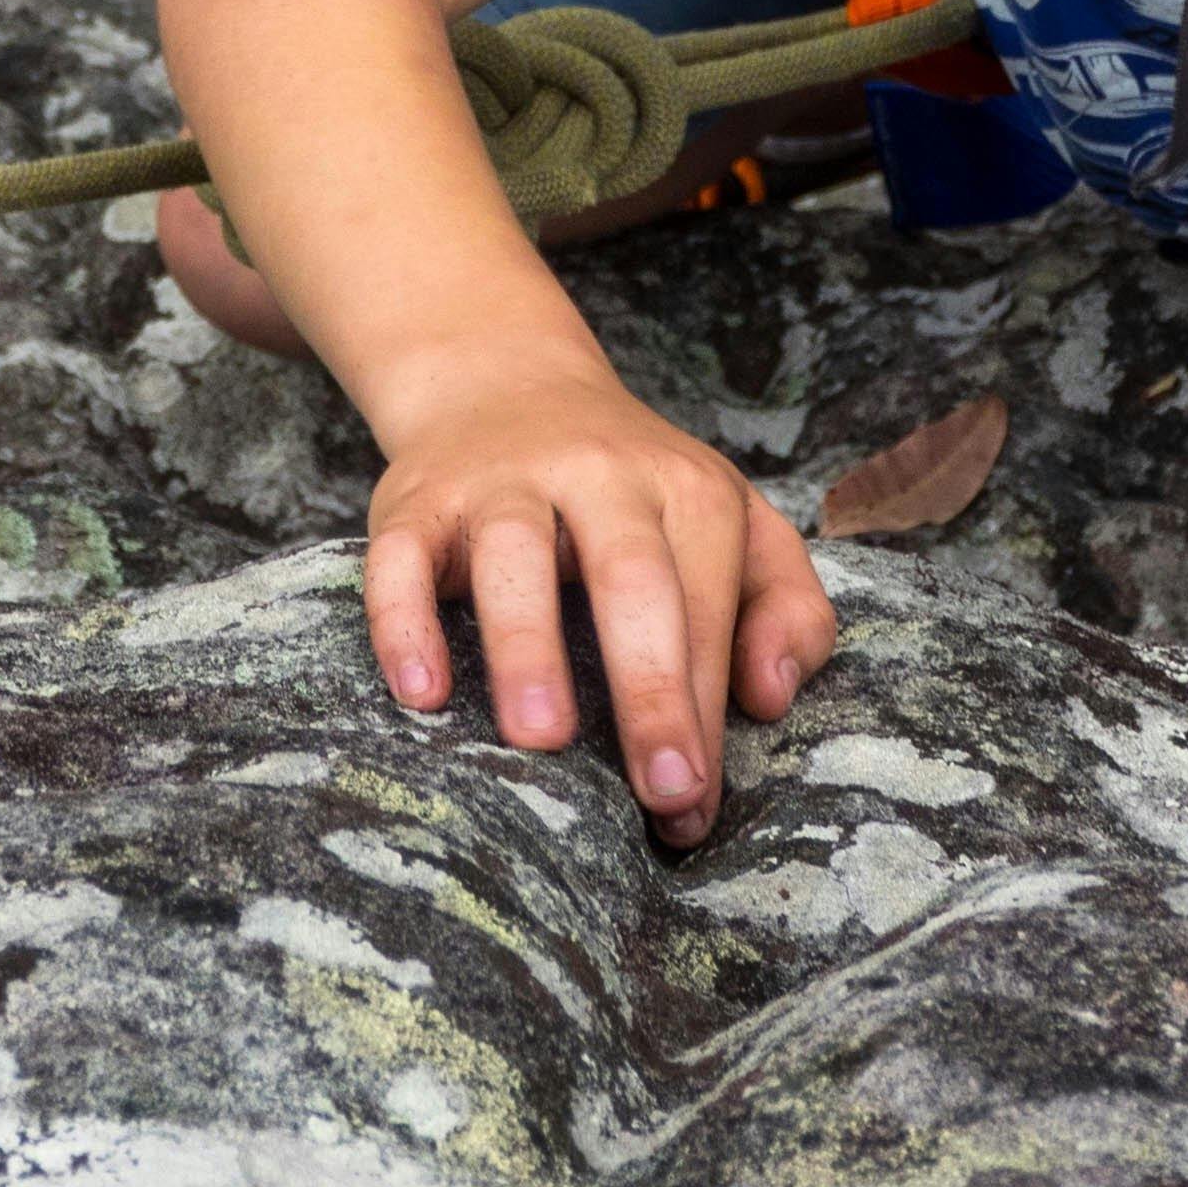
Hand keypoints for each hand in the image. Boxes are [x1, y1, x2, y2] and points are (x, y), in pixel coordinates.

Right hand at [362, 359, 836, 845]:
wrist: (504, 385)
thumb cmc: (633, 496)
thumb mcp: (733, 524)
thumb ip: (787, 605)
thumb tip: (770, 697)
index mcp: (686, 488)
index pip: (705, 601)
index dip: (706, 707)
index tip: (695, 801)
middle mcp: (597, 473)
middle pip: (630, 575)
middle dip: (650, 685)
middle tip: (659, 789)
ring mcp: (501, 482)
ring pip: (514, 555)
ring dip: (529, 646)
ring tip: (542, 739)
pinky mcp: (417, 499)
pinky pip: (401, 556)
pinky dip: (404, 620)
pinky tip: (422, 691)